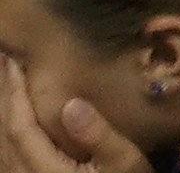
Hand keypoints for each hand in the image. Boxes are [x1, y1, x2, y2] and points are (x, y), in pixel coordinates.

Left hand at [0, 62, 148, 172]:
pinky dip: (7, 134)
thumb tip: (71, 102)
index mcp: (45, 170)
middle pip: (4, 133)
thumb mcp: (123, 163)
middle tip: (6, 62)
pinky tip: (15, 121)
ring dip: (4, 113)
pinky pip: (7, 157)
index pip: (20, 126)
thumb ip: (98, 134)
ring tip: (8, 84)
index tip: (16, 62)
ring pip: (2, 146)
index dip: (15, 93)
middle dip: (5, 96)